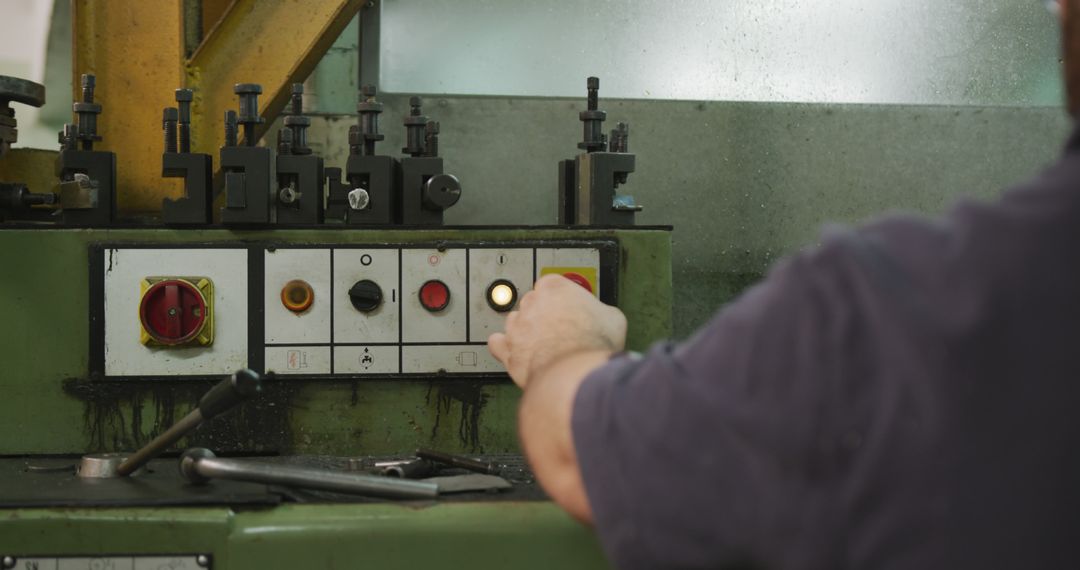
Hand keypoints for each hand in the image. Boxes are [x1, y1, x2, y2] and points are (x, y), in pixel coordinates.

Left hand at [488, 274, 626, 387]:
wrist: (574, 372)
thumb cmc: (592, 345)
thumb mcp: (613, 319)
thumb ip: (601, 312)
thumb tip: (605, 317)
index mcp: (555, 288)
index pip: (553, 284)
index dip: (563, 298)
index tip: (570, 307)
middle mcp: (532, 303)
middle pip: (532, 302)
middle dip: (544, 314)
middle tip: (560, 328)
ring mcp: (517, 327)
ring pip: (514, 321)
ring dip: (526, 330)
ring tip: (541, 343)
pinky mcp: (508, 351)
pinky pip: (497, 343)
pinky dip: (504, 346)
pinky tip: (512, 349)